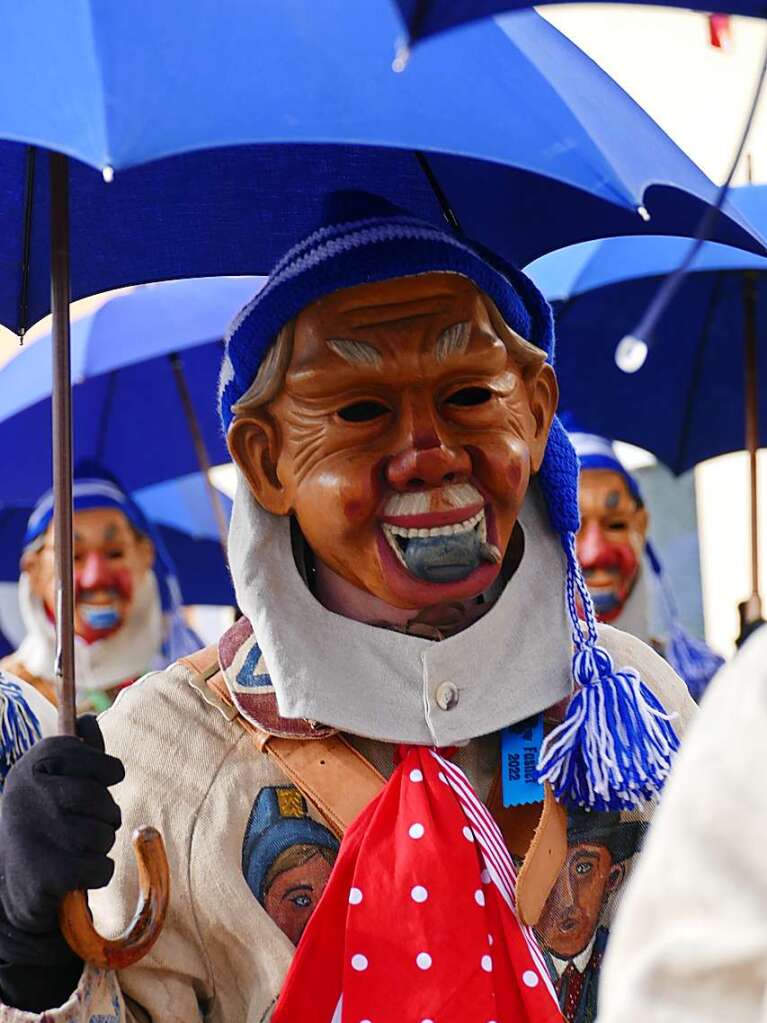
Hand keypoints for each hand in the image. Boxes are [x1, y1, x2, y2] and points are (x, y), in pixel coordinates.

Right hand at [0, 715, 124, 965]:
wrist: (12, 887)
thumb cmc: (45, 823)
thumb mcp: (55, 781)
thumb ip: (79, 751)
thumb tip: (89, 721)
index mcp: (31, 765)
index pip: (90, 755)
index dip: (107, 770)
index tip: (106, 779)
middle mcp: (26, 793)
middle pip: (99, 797)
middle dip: (107, 813)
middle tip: (93, 822)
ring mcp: (33, 832)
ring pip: (103, 834)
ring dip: (101, 844)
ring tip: (79, 847)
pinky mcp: (45, 874)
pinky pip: (102, 867)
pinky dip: (99, 873)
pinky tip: (78, 873)